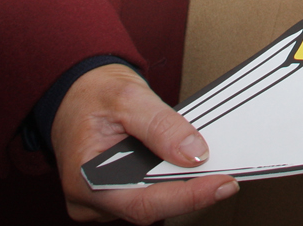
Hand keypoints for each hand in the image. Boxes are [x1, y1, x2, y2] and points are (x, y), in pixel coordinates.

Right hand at [52, 63, 235, 221]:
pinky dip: (171, 181)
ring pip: (152, 204)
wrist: (75, 94)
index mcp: (86, 179)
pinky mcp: (115, 197)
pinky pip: (148, 195)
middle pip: (152, 207)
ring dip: (182, 186)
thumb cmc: (93, 95)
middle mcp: (92, 200)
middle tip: (227, 173)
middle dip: (191, 191)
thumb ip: (161, 125)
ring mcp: (102, 203)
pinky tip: (187, 166)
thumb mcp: (128, 97)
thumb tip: (193, 152)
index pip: (143, 203)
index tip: (222, 184)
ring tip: (210, 167)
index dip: (187, 198)